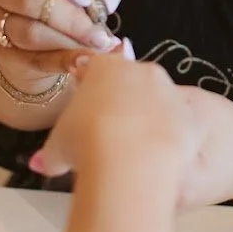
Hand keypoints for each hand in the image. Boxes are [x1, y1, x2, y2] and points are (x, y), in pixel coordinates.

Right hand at [29, 45, 193, 180]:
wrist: (129, 159)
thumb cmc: (86, 143)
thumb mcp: (57, 148)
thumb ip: (52, 151)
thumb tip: (43, 163)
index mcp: (105, 68)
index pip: (96, 69)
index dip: (91, 91)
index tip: (87, 111)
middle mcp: (140, 71)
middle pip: (131, 84)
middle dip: (121, 106)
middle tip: (108, 137)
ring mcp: (169, 91)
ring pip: (157, 104)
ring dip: (147, 122)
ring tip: (132, 153)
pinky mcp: (189, 115)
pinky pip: (179, 126)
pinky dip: (169, 140)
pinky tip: (156, 159)